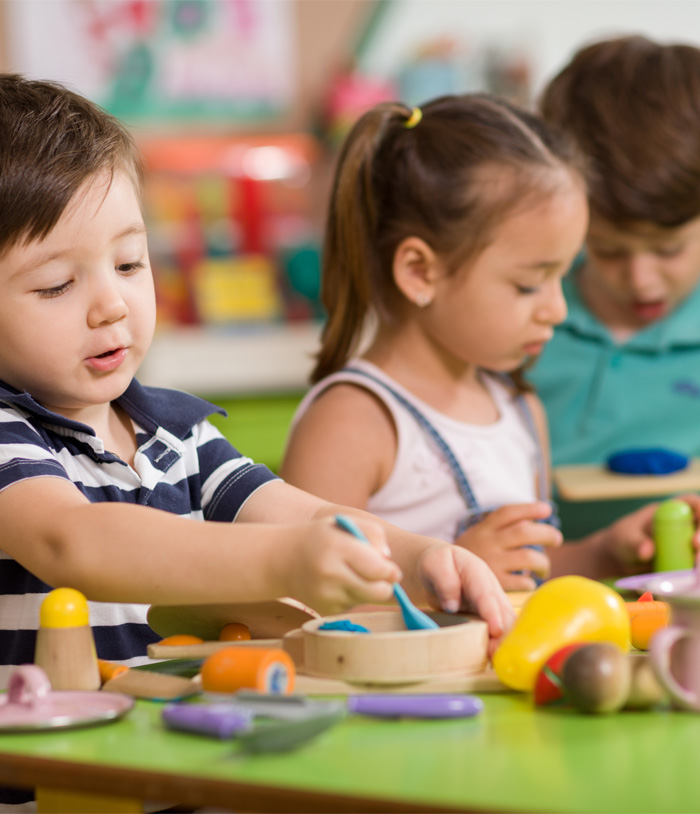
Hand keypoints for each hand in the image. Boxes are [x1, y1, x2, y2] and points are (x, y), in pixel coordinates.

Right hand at [282, 517, 401, 614]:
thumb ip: (373, 533)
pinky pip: (354, 605)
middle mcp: (331, 574)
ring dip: (369, 590)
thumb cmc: (320, 538)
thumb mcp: (344, 523)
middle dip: (387, 585)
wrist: (281, 561)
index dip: (390, 571)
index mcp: (337, 547)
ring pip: (368, 600)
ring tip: (354, 575)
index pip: (378, 569)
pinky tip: (339, 584)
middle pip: (379, 592)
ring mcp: (327, 595)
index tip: (391, 568)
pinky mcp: (326, 610)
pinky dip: (354, 596)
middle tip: (381, 576)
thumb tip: (388, 559)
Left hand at [417, 543, 514, 657]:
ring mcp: (493, 603)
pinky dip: (499, 644)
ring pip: (505, 623)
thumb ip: (444, 580)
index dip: (492, 612)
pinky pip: (499, 630)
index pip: (486, 594)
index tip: (496, 630)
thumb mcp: (435, 564)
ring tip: (497, 660)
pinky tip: (495, 659)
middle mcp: (490, 589)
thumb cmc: (438, 564)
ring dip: (504, 642)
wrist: (441, 568)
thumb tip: (452, 605)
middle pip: (502, 612)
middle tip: (497, 654)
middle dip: (503, 633)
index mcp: (477, 572)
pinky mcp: (490, 616)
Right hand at [454, 502, 562, 590]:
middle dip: (547, 534)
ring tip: (543, 568)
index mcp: (485, 529)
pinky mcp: (495, 584)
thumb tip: (534, 521)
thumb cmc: (472, 554)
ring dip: (543, 562)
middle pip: (524, 532)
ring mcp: (492, 563)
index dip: (530, 509)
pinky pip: (523, 582)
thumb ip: (503, 527)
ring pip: (529, 557)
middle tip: (556, 540)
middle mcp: (489, 543)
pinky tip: (529, 582)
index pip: (509, 513)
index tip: (547, 509)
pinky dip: (531, 582)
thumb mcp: (480, 534)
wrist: (444, 577)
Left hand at [605, 493, 699, 571]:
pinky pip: (696, 566)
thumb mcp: (624, 539)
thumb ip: (635, 543)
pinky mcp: (686, 560)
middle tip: (696, 561)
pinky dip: (696, 573)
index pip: (692, 503)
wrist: (619, 560)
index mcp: (669, 510)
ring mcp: (686, 543)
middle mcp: (684, 525)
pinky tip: (689, 581)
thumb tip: (647, 551)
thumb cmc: (623, 540)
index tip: (695, 540)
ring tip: (694, 573)